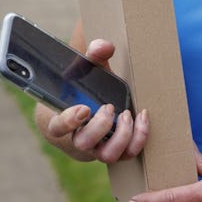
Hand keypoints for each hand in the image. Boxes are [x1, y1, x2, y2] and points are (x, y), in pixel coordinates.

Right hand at [42, 39, 148, 162]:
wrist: (92, 112)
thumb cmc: (85, 90)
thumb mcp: (87, 71)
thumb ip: (93, 56)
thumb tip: (103, 46)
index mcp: (64, 121)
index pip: (58, 128)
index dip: (68, 121)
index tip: (83, 108)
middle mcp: (80, 139)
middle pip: (83, 143)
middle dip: (100, 126)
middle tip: (109, 107)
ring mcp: (98, 148)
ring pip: (107, 155)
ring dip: (121, 135)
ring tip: (126, 114)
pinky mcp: (117, 150)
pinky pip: (129, 153)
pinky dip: (139, 136)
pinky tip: (142, 116)